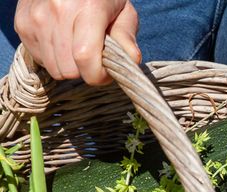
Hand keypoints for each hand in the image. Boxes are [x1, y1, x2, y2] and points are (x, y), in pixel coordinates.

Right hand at [15, 0, 140, 84]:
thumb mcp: (123, 12)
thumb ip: (126, 36)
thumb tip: (131, 59)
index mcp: (87, 8)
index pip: (85, 57)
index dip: (98, 75)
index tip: (106, 72)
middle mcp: (57, 11)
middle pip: (69, 69)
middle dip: (85, 71)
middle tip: (93, 57)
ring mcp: (36, 17)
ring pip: (54, 68)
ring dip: (68, 65)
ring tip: (77, 47)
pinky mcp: (22, 23)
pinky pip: (40, 59)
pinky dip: (53, 57)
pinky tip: (62, 41)